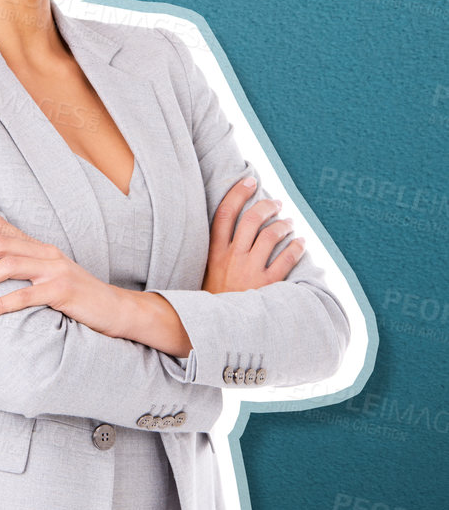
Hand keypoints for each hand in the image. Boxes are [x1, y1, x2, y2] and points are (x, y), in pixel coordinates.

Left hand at [0, 215, 126, 334]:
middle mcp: (45, 253)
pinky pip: (26, 296)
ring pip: (9, 266)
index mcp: (38, 246)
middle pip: (0, 244)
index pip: (0, 225)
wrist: (116, 309)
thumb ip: (22, 268)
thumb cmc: (74, 295)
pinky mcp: (63, 292)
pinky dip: (1, 303)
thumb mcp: (47, 275)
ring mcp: (55, 271)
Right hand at [203, 175, 303, 293]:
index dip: (237, 194)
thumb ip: (219, 253)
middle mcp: (232, 257)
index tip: (249, 181)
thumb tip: (235, 232)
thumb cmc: (215, 299)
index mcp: (214, 252)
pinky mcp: (266, 284)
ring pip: (270, 235)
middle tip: (276, 203)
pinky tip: (301, 243)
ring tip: (289, 223)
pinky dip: (296, 248)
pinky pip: (286, 259)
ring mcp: (249, 270)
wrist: (218, 328)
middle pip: (250, 220)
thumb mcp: (208, 272)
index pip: (224, 213)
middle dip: (266, 206)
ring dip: (283, 225)